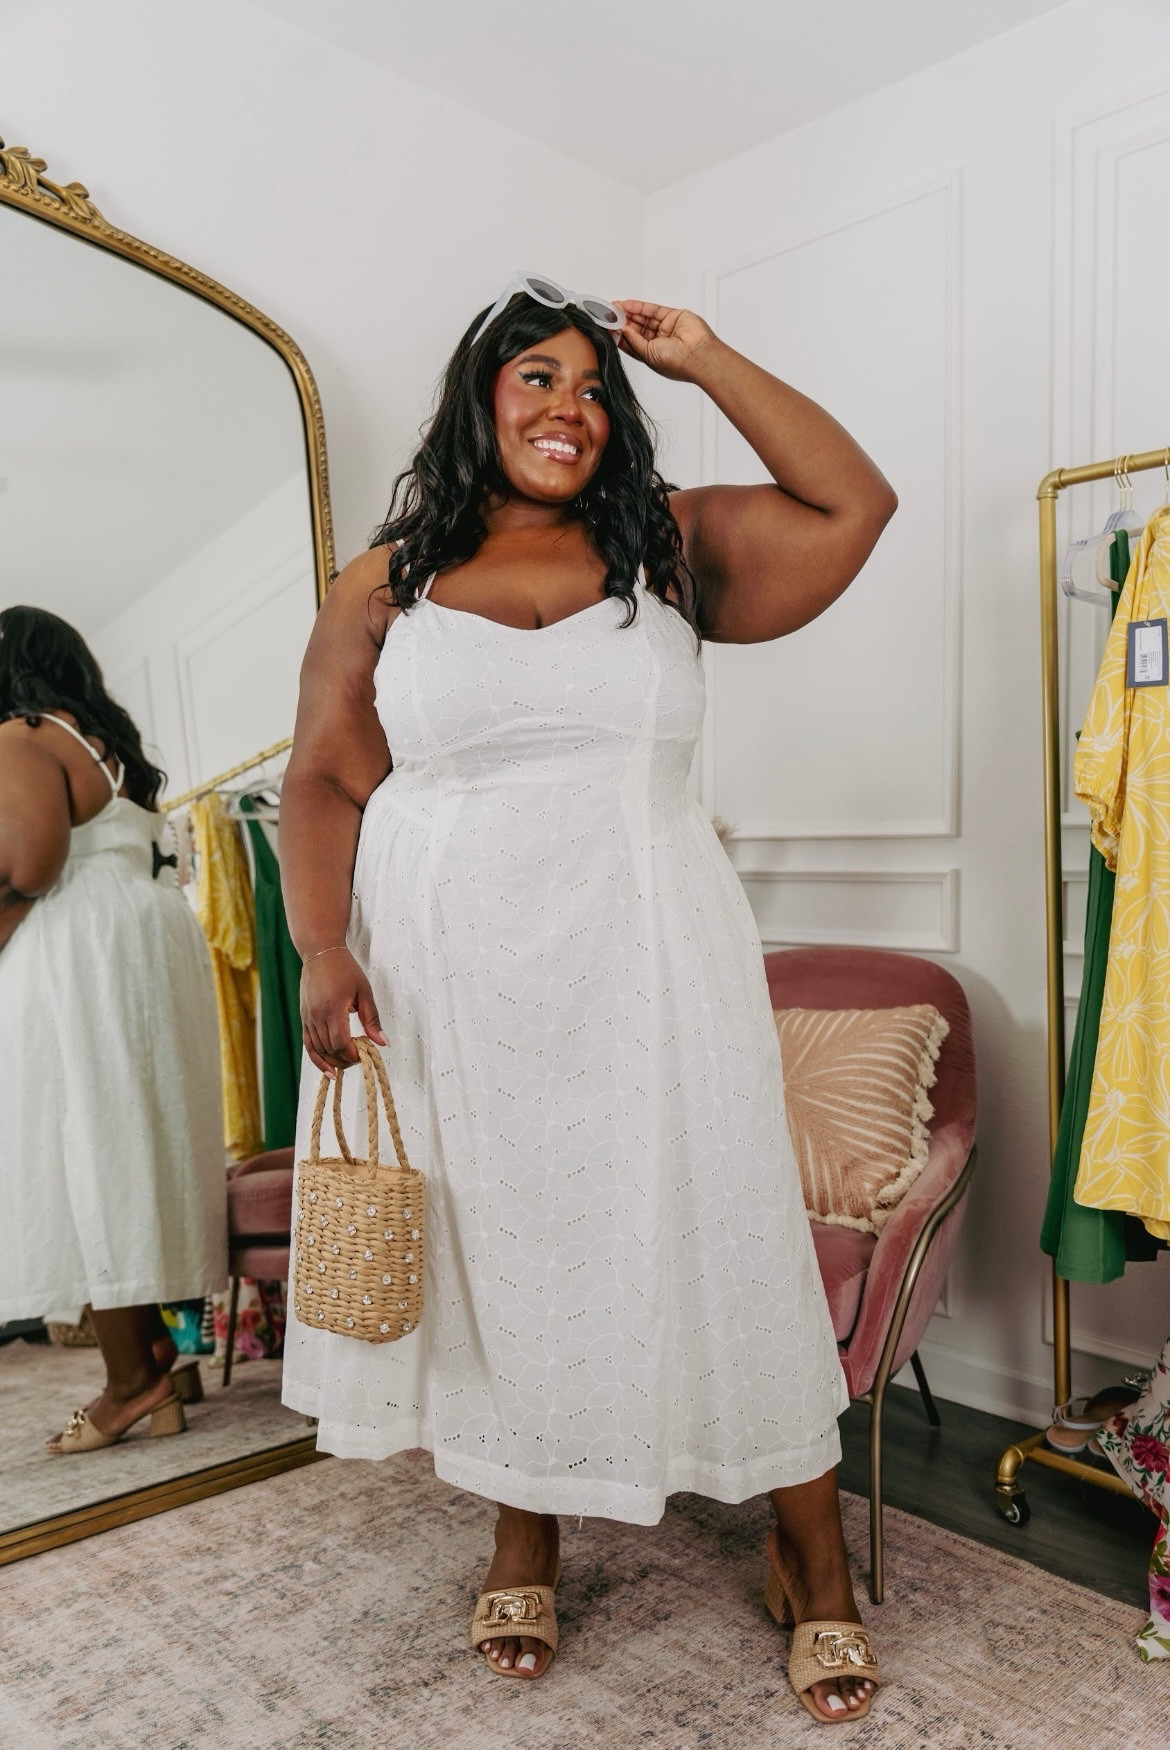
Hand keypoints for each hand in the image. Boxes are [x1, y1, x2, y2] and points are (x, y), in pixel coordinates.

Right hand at [300, 946, 386, 1075]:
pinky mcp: (304, 1017)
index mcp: (333, 1009)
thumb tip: (383, 1043)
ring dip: (333, 1061)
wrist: (320, 953)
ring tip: (347, 1064)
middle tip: (360, 1058)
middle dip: (346, 1060)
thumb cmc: (345, 969)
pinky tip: (327, 1069)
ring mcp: (308, 1017)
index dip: (353, 1055)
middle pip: (330, 1050)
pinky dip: (317, 1058)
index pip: (341, 1043)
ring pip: (318, 1050)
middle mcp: (317, 1016)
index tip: (364, 1054)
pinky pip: (308, 1044)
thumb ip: (372, 1019)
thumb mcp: (364, 992)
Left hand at [614, 300, 718, 381]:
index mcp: (652, 355)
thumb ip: (633, 340)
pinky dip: (640, 307)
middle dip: (622, 321)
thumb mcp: (647, 354)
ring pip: (644, 318)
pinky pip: (653, 310)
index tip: (607, 327)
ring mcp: (666, 329)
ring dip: (629, 313)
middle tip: (609, 314)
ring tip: (615, 307)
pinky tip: (627, 305)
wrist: (698, 355)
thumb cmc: (677, 363)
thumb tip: (621, 329)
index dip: (619, 334)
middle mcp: (659, 342)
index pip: (631, 342)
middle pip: (636, 328)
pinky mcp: (673, 316)